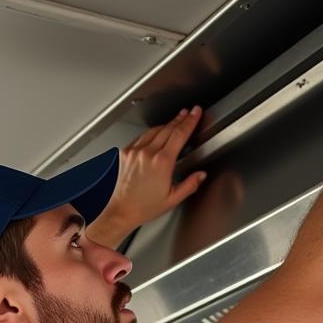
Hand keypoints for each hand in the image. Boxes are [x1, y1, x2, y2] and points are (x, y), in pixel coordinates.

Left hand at [86, 107, 207, 247]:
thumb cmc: (145, 207)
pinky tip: (157, 133)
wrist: (122, 210)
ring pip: (154, 130)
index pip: (179, 134)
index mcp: (162, 163)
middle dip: (180, 119)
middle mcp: (147, 153)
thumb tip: (201, 175)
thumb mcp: (173, 199)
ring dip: (167, 124)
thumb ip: (190, 185)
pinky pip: (142, 137)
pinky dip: (152, 133)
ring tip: (176, 120)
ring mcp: (135, 151)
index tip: (195, 113)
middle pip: (168, 128)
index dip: (190, 121)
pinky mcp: (126, 152)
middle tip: (189, 112)